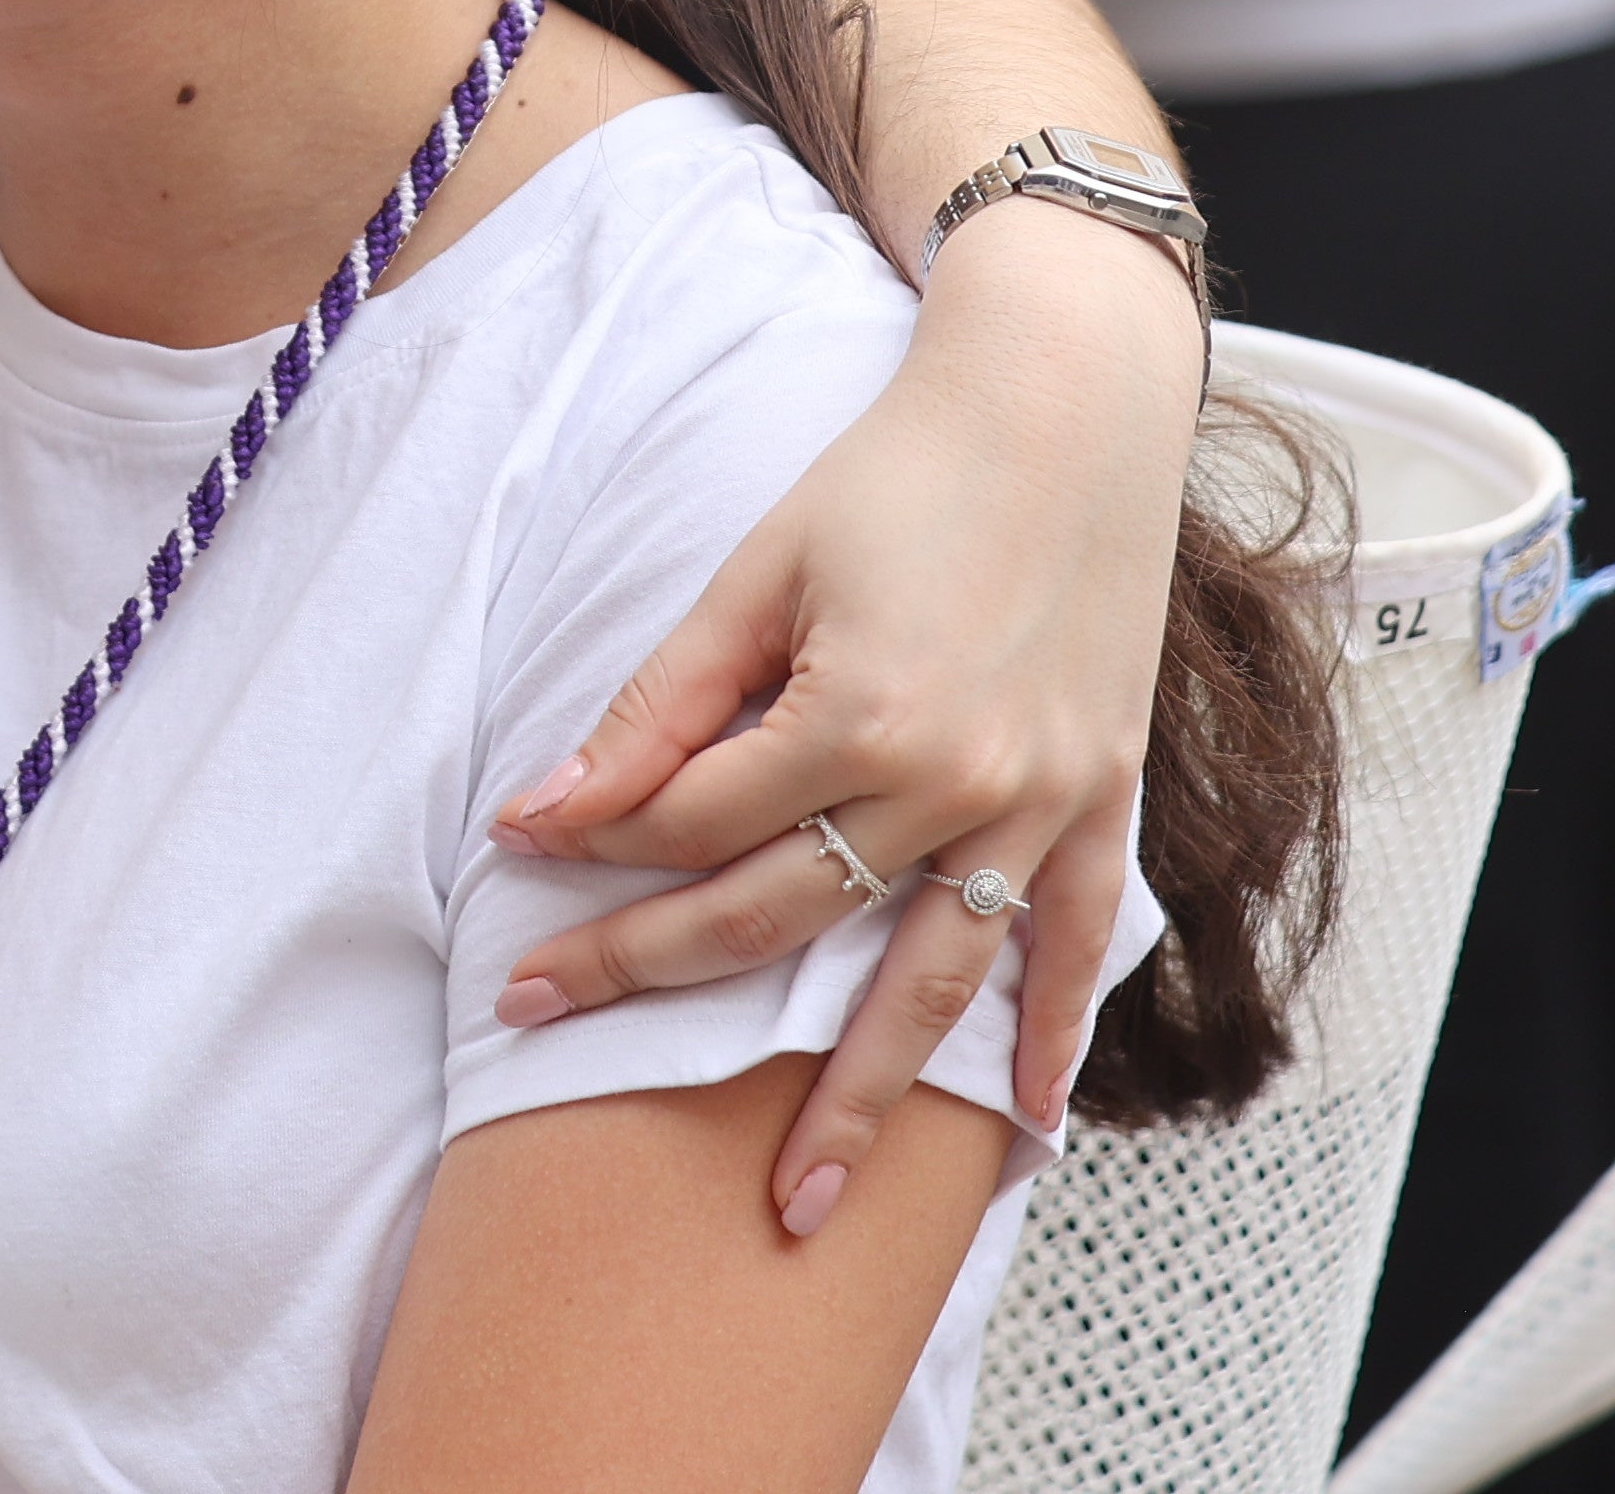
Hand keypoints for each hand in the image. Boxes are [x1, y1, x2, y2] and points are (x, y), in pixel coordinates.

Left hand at [483, 199, 1199, 1212]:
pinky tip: (1012, 1123)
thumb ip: (664, 701)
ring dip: (859, 1100)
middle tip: (541, 1025)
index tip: (512, 869)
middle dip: (650, 977)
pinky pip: (1071, 945)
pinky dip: (1048, 1035)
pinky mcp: (1102, 801)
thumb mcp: (760, 567)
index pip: (691, 821)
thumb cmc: (901, 469)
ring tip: (794, 1209)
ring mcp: (1040, 805)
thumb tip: (553, 804)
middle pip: (778, 914)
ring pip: (928, 983)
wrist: (1067, 405)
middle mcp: (957, 784)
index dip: (592, 844)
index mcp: (859, 716)